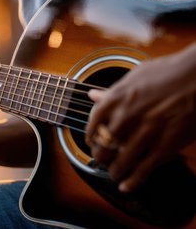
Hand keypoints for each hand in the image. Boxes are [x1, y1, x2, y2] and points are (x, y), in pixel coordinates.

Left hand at [85, 44, 195, 192]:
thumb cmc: (167, 72)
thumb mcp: (134, 77)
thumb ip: (112, 91)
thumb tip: (92, 95)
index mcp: (116, 98)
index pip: (93, 123)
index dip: (90, 136)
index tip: (91, 141)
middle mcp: (126, 116)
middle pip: (103, 146)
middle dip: (100, 157)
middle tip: (102, 160)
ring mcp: (145, 132)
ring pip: (121, 161)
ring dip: (115, 171)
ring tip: (114, 173)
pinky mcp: (165, 145)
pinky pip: (144, 168)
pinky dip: (133, 181)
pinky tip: (126, 186)